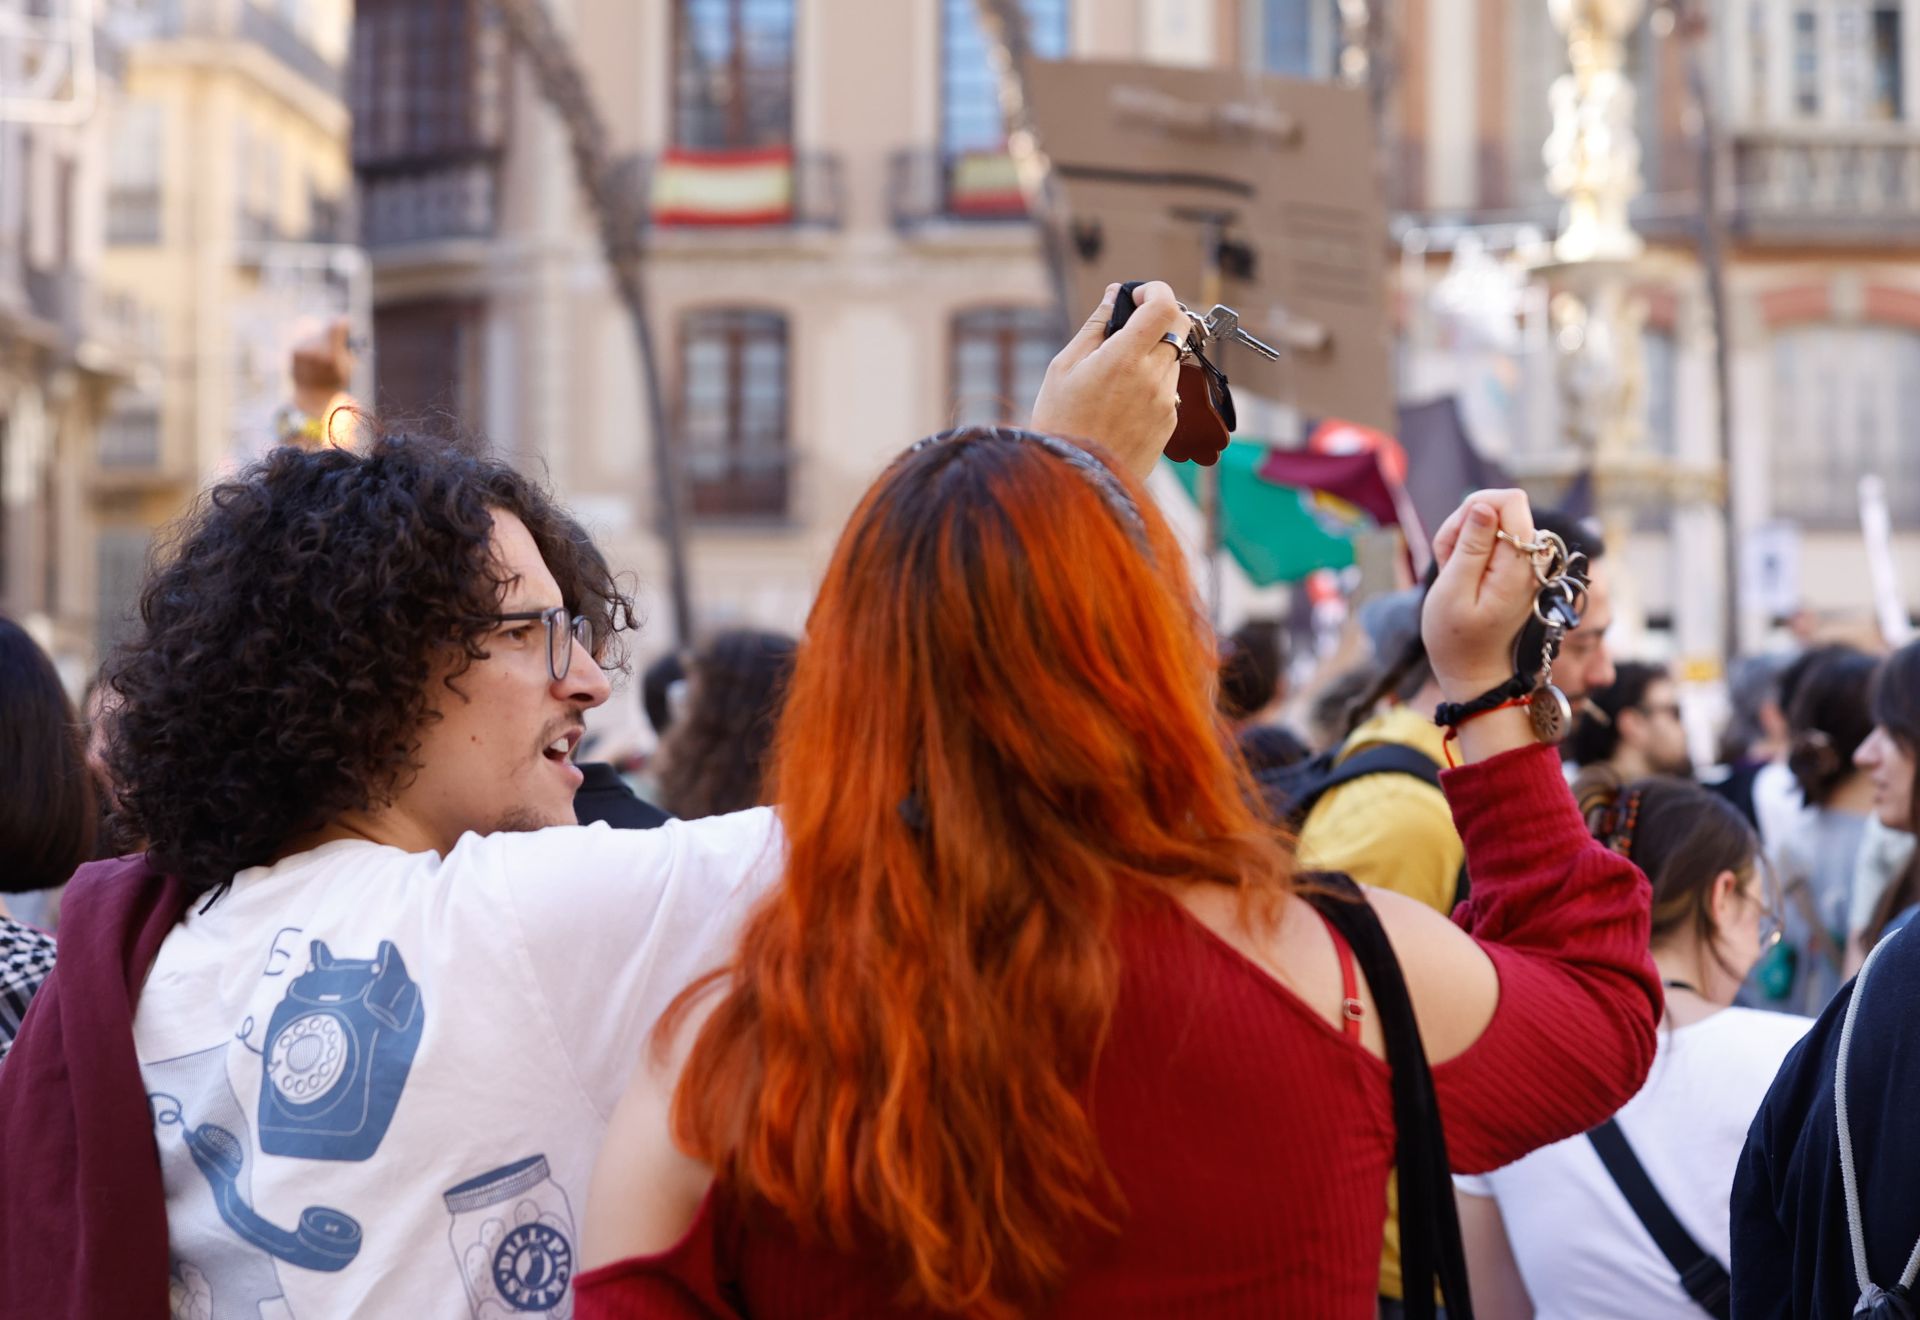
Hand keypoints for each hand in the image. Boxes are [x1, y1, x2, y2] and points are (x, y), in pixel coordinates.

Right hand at [1030, 282, 1187, 481]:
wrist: (1073, 482)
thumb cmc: (1059, 423)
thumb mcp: (1064, 368)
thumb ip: (1096, 327)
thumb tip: (1114, 296)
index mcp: (1124, 359)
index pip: (1164, 305)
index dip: (1155, 291)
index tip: (1137, 296)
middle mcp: (1153, 379)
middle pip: (1180, 326)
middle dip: (1160, 316)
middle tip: (1134, 324)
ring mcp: (1166, 403)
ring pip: (1175, 357)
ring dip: (1155, 351)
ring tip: (1120, 371)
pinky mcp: (1170, 424)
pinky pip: (1170, 387)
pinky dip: (1154, 380)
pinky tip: (1124, 398)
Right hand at [1421, 489, 1540, 703]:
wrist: (1475, 672)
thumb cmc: (1456, 639)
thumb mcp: (1453, 592)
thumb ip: (1470, 546)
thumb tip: (1484, 507)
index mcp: (1519, 564)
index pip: (1511, 500)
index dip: (1477, 508)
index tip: (1457, 540)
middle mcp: (1531, 559)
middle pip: (1498, 509)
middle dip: (1465, 527)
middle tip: (1449, 564)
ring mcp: (1525, 564)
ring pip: (1491, 524)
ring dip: (1464, 541)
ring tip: (1453, 575)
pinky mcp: (1516, 569)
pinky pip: (1492, 542)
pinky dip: (1470, 553)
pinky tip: (1461, 578)